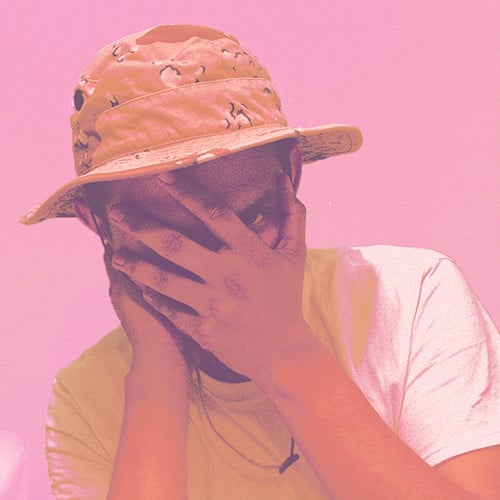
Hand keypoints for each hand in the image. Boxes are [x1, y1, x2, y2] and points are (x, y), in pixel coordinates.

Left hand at [108, 171, 312, 382]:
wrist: (282, 351)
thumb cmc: (287, 297)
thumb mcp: (294, 254)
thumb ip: (291, 214)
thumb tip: (282, 179)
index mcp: (251, 254)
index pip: (215, 213)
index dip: (187, 192)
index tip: (162, 176)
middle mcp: (227, 276)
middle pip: (175, 243)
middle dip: (140, 224)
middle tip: (116, 211)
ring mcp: (212, 305)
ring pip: (163, 278)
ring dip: (135, 263)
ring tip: (115, 253)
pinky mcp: (202, 329)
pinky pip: (168, 308)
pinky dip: (151, 296)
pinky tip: (138, 285)